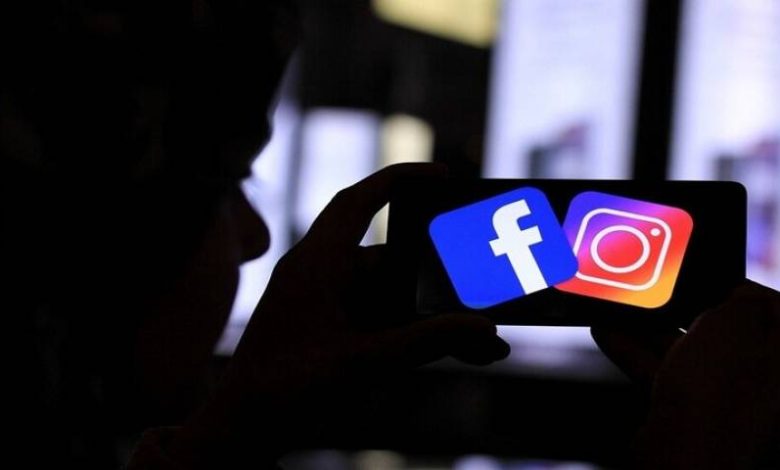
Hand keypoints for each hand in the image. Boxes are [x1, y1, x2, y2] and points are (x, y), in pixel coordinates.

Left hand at [168, 164, 509, 466]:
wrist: (244, 430)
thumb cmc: (284, 391)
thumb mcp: (362, 363)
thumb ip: (425, 343)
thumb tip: (483, 329)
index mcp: (315, 264)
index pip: (358, 202)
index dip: (400, 180)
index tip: (442, 177)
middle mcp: (320, 275)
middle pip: (388, 259)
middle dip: (432, 275)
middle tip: (474, 284)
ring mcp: (325, 304)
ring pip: (388, 295)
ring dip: (426, 314)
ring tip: (476, 338)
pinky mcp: (330, 330)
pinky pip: (379, 320)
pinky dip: (410, 332)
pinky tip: (448, 350)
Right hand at [592, 281, 779, 467]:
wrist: (680, 451)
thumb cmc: (716, 392)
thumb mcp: (731, 323)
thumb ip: (740, 301)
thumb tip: (740, 296)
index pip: (775, 310)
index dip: (745, 290)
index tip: (719, 281)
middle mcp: (764, 383)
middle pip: (730, 332)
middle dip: (691, 309)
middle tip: (669, 294)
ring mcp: (729, 401)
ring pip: (693, 353)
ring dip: (656, 330)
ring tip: (626, 310)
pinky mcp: (693, 414)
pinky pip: (668, 373)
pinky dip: (641, 353)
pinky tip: (611, 335)